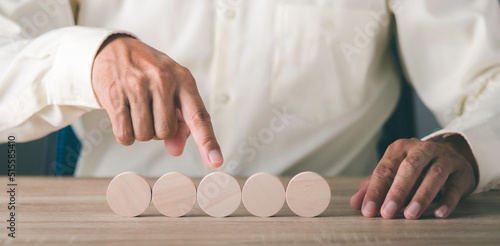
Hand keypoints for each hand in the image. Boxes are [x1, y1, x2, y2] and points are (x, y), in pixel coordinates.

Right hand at [91, 35, 222, 167]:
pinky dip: (125, 134)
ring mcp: (137, 85)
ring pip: (145, 135)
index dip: (207, 141)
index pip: (198, 116)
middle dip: (159, 130)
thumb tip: (176, 150)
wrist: (115, 50)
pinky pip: (124, 134)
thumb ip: (181, 122)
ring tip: (138, 110)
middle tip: (152, 111)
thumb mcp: (173, 90)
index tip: (215, 161)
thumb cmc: (151, 74)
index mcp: (184, 79)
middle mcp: (163, 80)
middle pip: (166, 133)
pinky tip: (125, 115)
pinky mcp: (114, 94)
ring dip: (141, 132)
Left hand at [350, 135, 477, 218]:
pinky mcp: (462, 171)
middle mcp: (422, 149)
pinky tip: (439, 213)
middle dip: (397, 192)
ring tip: (411, 214)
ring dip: (421, 196)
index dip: (375, 191)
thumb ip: (374, 186)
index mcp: (399, 149)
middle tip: (387, 213)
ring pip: (434, 174)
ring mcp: (445, 158)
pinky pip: (455, 186)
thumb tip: (356, 203)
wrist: (451, 156)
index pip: (385, 169)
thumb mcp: (393, 172)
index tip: (368, 210)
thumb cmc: (415, 168)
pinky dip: (447, 200)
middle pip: (409, 168)